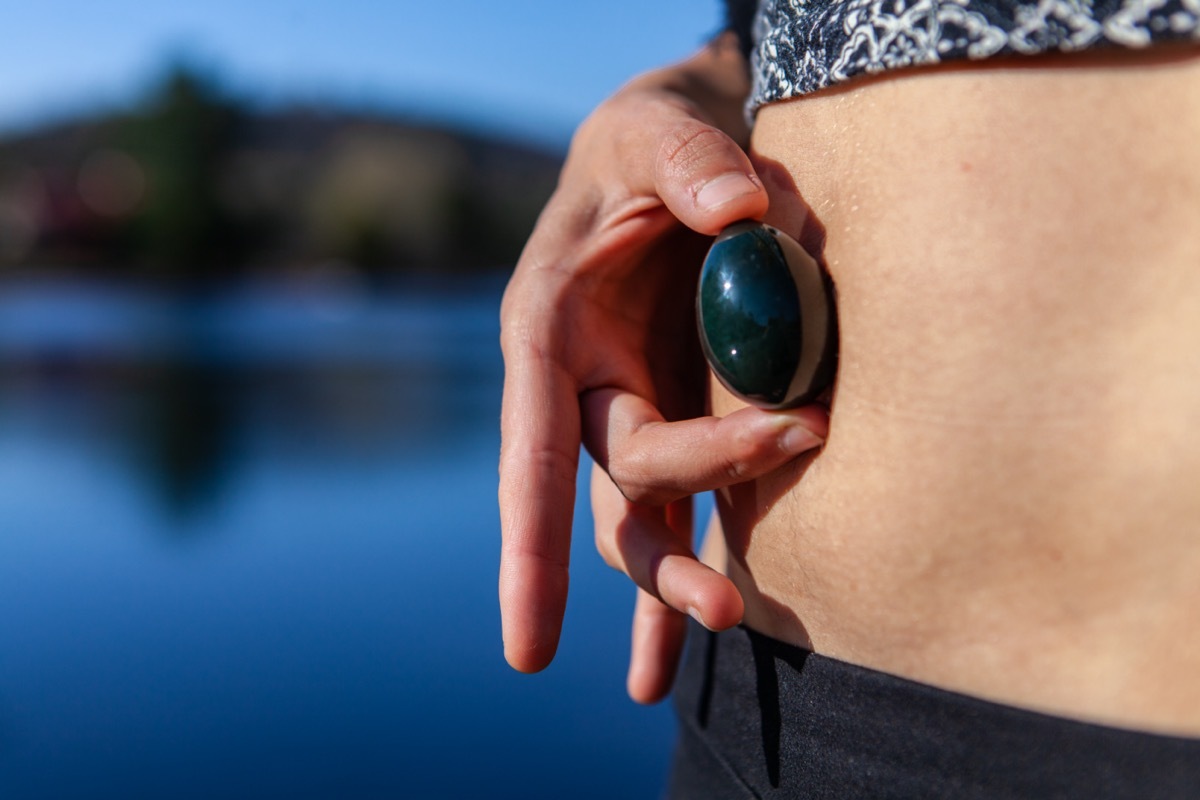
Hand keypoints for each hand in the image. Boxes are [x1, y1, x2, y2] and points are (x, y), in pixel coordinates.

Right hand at [498, 34, 826, 698]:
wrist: (676, 160)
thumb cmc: (645, 143)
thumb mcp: (653, 130)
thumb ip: (685, 159)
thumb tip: (743, 212)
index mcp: (550, 331)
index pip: (534, 448)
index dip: (529, 546)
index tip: (528, 644)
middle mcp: (586, 386)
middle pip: (619, 489)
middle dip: (665, 553)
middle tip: (731, 601)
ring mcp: (641, 407)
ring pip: (650, 517)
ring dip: (678, 585)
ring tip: (716, 643)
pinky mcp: (694, 413)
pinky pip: (695, 504)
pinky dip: (695, 569)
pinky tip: (704, 636)